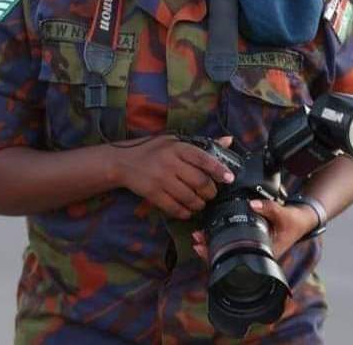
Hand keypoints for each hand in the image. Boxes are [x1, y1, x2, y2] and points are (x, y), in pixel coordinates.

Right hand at [113, 135, 233, 219]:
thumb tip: (229, 140)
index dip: (219, 170)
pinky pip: (175, 208)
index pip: (203, 159)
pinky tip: (187, 210)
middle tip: (211, 193)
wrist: (122, 161)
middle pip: (200, 182)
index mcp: (177, 147)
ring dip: (199, 204)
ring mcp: (160, 179)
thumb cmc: (152, 150)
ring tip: (200, 202)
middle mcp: (170, 162)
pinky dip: (185, 212)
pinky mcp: (152, 193)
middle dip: (210, 192)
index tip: (229, 178)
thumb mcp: (175, 141)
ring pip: (190, 197)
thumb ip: (201, 144)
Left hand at [191, 198, 317, 261]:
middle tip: (196, 240)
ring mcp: (251, 249)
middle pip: (227, 259)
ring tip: (198, 235)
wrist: (300, 221)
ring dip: (212, 244)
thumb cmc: (293, 222)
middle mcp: (255, 255)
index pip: (235, 262)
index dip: (216, 257)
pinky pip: (232, 243)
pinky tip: (210, 231)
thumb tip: (252, 203)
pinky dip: (220, 238)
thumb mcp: (283, 214)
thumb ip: (268, 208)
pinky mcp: (250, 240)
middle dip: (209, 251)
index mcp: (263, 256)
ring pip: (228, 252)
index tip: (202, 247)